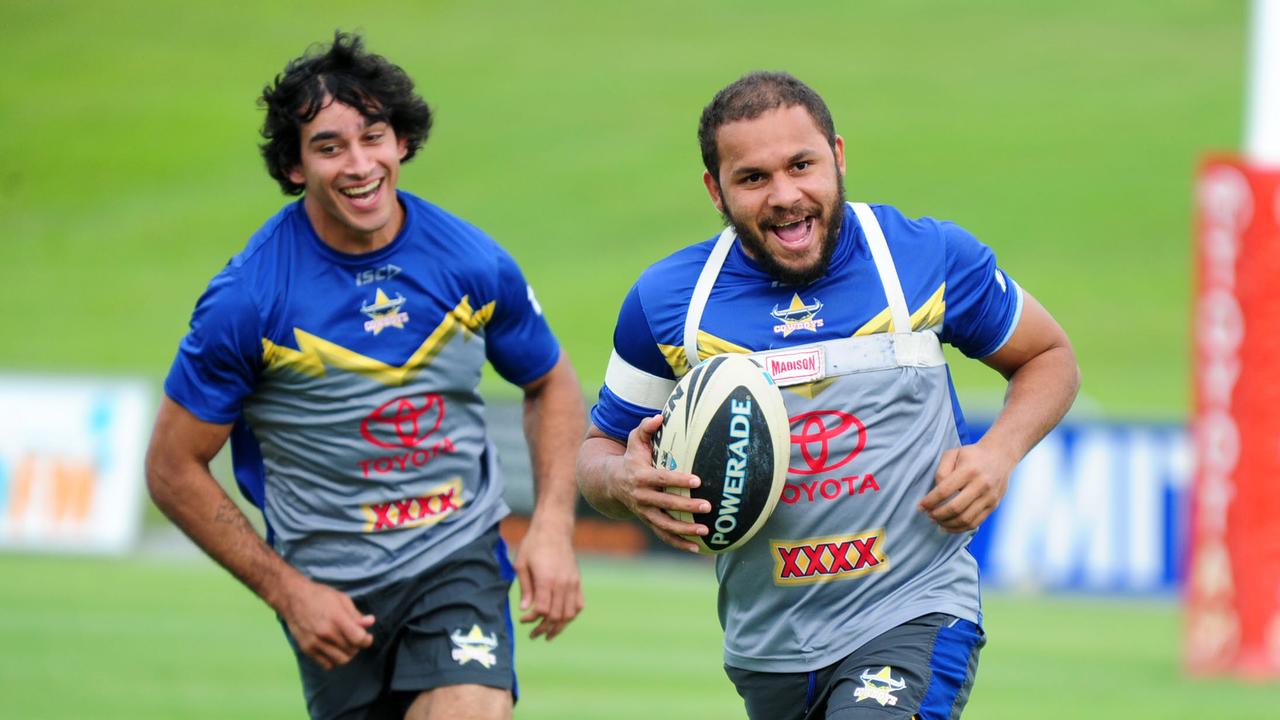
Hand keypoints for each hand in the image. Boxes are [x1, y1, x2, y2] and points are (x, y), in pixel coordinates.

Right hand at [278, 575, 374, 669]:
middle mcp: (326, 633)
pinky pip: (327, 664)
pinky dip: (334, 660)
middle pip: (352, 650)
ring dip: (347, 654)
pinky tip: (334, 649)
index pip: (359, 639)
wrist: (293, 598)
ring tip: (345, 644)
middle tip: (354, 638)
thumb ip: (356, 615)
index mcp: (337, 619)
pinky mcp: (307, 649)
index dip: (367, 640)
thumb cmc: (319, 596)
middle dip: (357, 646)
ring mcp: (315, 643)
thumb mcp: (342, 599)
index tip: (367, 637)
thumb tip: (370, 622)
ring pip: (341, 660)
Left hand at [514, 519, 582, 640]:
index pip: (543, 610)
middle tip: (533, 634)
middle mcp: (562, 583)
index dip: (532, 619)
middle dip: (544, 628)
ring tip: (548, 634)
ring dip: (559, 627)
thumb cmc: (534, 545)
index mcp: (546, 579)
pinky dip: (571, 616)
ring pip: (569, 614)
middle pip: (556, 616)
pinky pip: (578, 605)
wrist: (554, 529)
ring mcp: (572, 583)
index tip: (523, 619)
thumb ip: (525, 588)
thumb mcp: (521, 564)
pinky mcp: (577, 581)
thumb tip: (525, 609)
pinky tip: (562, 620)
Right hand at [609, 415, 709, 552]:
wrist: (611, 483)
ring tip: (705, 531)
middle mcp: (641, 497)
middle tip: (708, 506)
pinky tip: (697, 549)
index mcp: (640, 476)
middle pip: (665, 503)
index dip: (678, 479)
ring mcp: (644, 512)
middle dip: (686, 506)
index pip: (661, 478)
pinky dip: (679, 543)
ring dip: (685, 529)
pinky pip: (664, 535)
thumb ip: (645, 428)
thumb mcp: (634, 441)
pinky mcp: (649, 522)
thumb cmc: (630, 458)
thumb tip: (658, 416)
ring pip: (665, 524)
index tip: (697, 480)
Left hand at [918, 443, 1014, 532]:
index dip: (930, 501)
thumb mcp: (953, 454)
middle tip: (928, 515)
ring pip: (965, 519)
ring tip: (937, 522)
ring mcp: (989, 497)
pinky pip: (975, 523)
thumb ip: (941, 471)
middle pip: (955, 508)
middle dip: (937, 515)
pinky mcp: (993, 506)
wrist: (1000, 456)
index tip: (920, 507)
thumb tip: (936, 493)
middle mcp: (981, 485)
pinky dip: (959, 529)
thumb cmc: (972, 455)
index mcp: (969, 470)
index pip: (944, 491)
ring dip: (947, 524)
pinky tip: (948, 526)